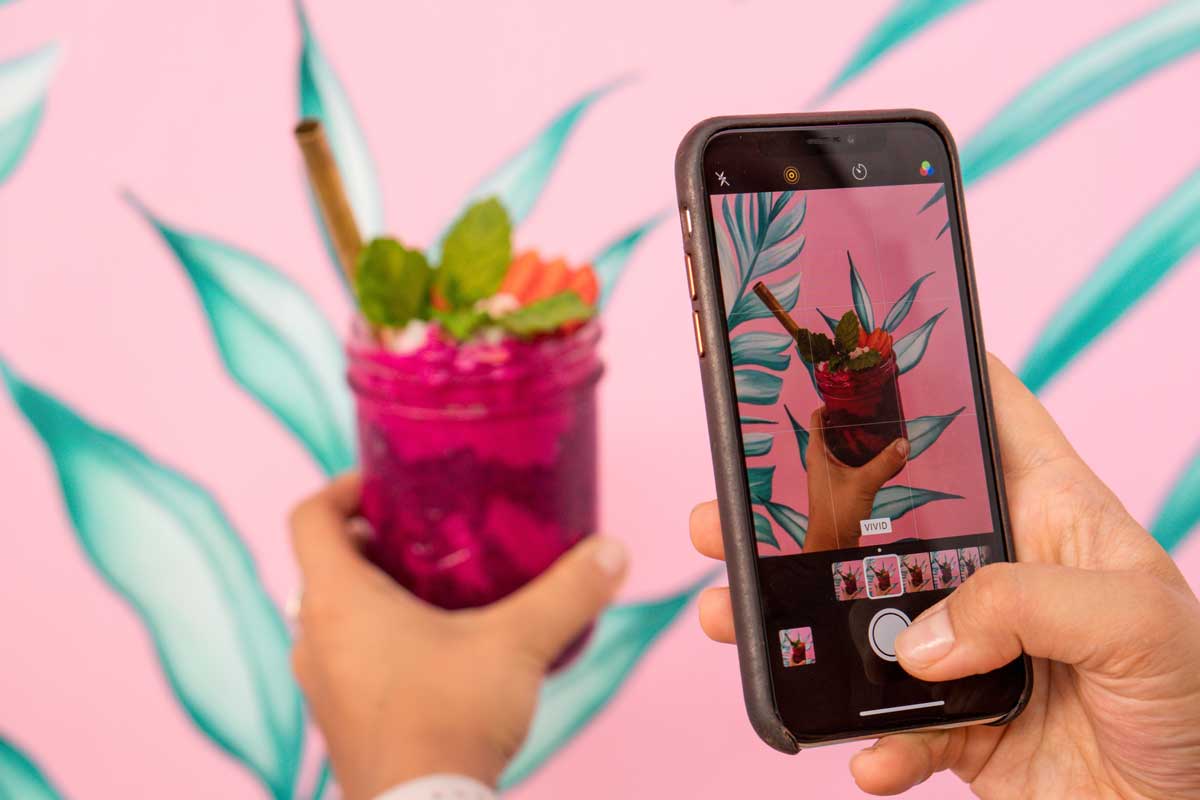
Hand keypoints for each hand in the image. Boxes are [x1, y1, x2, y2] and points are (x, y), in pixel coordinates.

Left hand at [289, 474, 627, 799]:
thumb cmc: (450, 719)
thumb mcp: (518, 644)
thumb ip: (567, 592)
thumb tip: (612, 552)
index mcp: (336, 600)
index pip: (309, 517)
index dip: (341, 487)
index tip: (385, 485)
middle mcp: (312, 637)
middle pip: (324, 564)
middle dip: (372, 542)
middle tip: (427, 537)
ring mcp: (320, 684)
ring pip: (333, 615)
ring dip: (373, 594)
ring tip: (436, 592)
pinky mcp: (338, 721)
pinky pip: (345, 658)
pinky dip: (376, 640)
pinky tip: (434, 653)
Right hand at [690, 355, 1199, 797]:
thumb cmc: (1196, 700)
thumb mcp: (1139, 623)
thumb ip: (1029, 605)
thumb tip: (922, 640)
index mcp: (1050, 513)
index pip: (985, 417)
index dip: (927, 377)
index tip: (849, 362)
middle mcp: (997, 568)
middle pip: (882, 519)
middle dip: (803, 511)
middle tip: (734, 510)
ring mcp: (966, 643)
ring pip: (859, 616)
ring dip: (794, 620)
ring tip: (732, 614)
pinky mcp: (952, 719)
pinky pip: (888, 722)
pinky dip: (866, 739)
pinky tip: (868, 752)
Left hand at [804, 406, 908, 551]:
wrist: (832, 542)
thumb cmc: (838, 512)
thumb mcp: (864, 483)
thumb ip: (885, 462)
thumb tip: (903, 444)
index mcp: (817, 453)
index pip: (816, 419)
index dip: (830, 405)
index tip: (849, 397)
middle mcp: (820, 460)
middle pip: (832, 431)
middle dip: (849, 420)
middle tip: (870, 411)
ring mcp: (829, 473)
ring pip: (842, 447)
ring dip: (857, 439)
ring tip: (878, 428)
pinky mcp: (839, 485)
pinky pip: (850, 463)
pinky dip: (862, 456)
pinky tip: (880, 455)